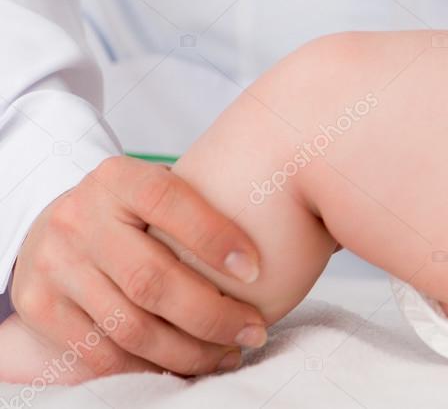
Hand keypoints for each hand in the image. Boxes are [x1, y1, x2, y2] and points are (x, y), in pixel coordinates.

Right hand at [10, 156, 267, 377]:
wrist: (61, 223)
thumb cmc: (140, 211)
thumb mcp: (164, 188)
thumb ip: (212, 202)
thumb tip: (312, 227)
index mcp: (118, 177)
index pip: (170, 200)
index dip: (214, 237)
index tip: (257, 270)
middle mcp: (79, 216)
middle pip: (152, 278)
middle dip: (212, 314)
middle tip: (255, 331)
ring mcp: (53, 263)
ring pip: (129, 324)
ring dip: (188, 351)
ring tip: (229, 354)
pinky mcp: (38, 306)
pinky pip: (101, 352)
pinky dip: (148, 368)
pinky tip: (186, 366)